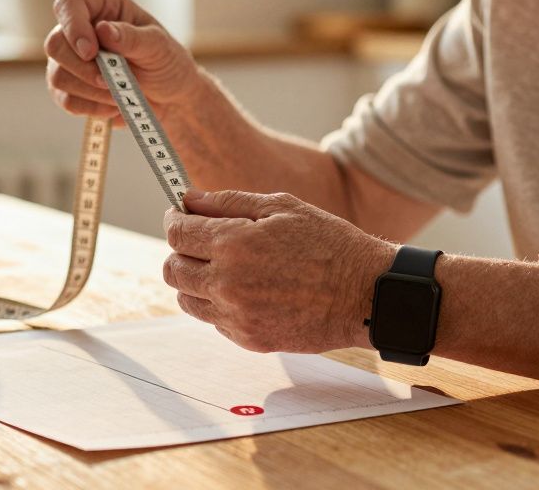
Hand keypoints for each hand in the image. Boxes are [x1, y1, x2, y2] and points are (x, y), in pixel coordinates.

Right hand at [43, 0, 199, 121]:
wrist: (170, 98)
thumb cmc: (166, 62)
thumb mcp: (159, 46)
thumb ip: (132, 37)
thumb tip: (102, 29)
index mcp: (102, 5)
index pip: (69, 4)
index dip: (73, 27)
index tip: (91, 52)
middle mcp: (80, 28)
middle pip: (55, 44)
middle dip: (83, 69)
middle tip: (110, 81)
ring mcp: (70, 59)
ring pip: (57, 76)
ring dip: (92, 92)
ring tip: (121, 95)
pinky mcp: (69, 88)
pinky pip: (65, 100)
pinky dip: (92, 108)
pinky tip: (114, 106)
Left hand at [162, 189, 396, 352]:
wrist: (365, 294)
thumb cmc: (328, 243)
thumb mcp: (281, 207)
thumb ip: (228, 202)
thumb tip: (188, 200)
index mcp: (234, 244)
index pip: (177, 234)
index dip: (174, 220)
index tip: (179, 215)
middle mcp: (227, 283)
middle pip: (173, 269)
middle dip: (180, 250)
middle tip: (199, 240)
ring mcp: (237, 316)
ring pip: (186, 298)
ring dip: (195, 279)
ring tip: (223, 266)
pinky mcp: (249, 339)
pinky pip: (213, 320)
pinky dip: (218, 303)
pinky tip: (245, 289)